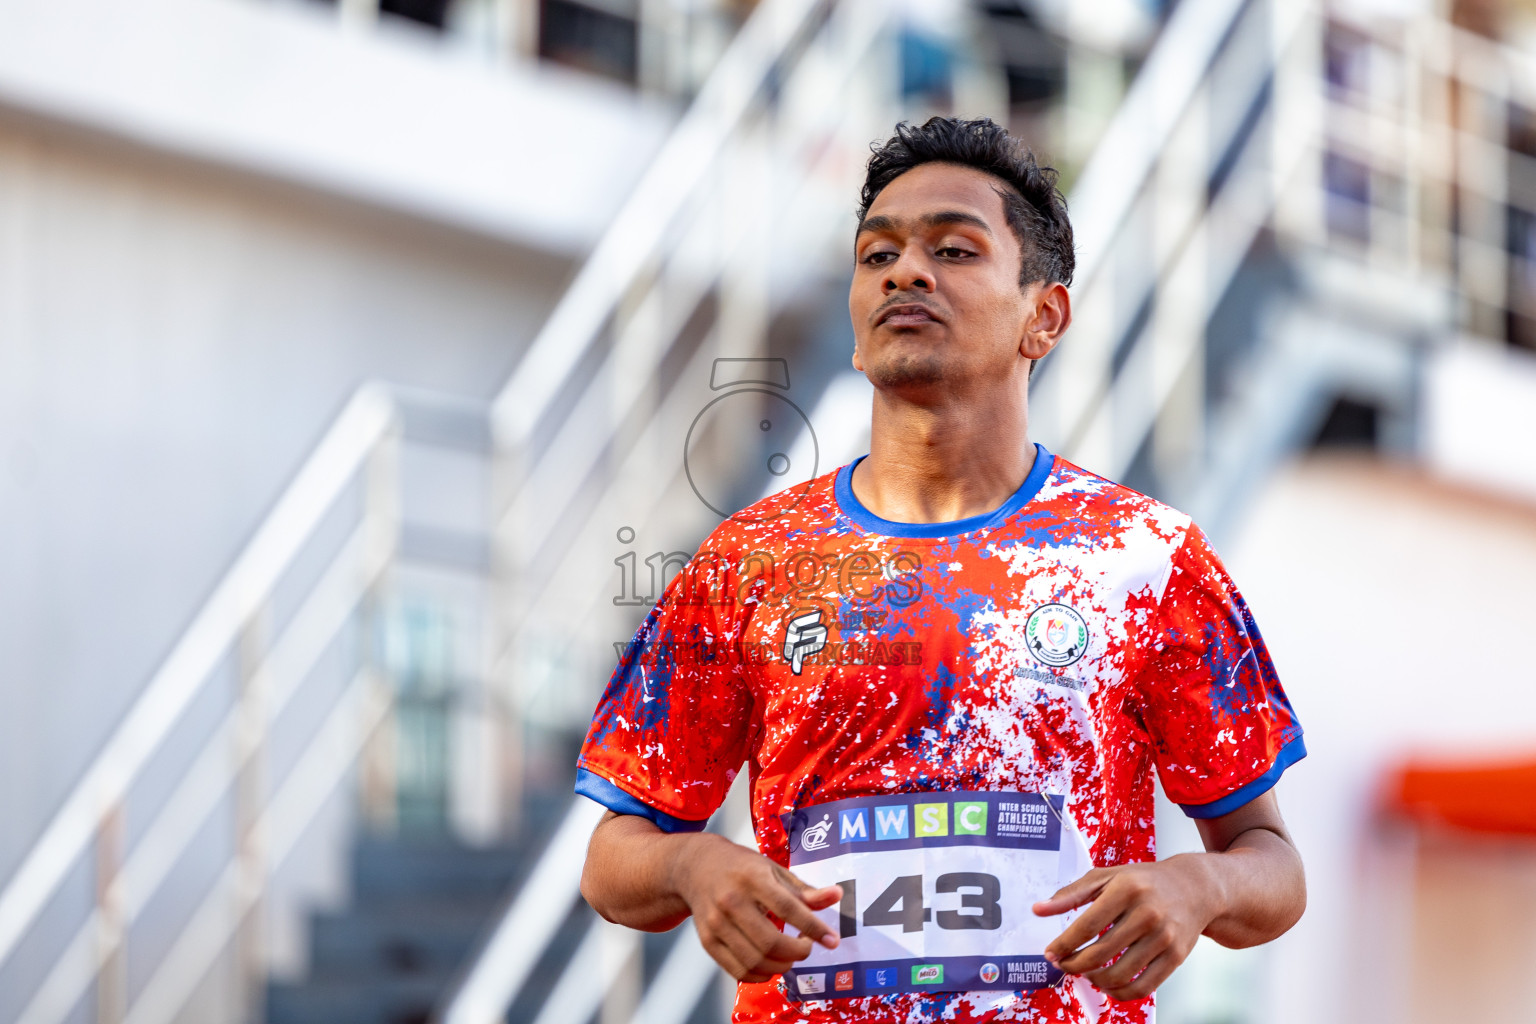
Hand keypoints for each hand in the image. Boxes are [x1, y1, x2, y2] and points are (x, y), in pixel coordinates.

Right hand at [671, 833, 842, 982]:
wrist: (696, 867)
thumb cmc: (741, 867)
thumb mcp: (774, 870)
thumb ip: (804, 890)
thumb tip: (837, 895)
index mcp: (752, 877)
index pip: (788, 908)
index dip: (813, 928)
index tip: (832, 940)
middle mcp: (731, 900)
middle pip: (770, 941)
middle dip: (797, 952)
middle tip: (807, 947)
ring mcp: (716, 922)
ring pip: (755, 960)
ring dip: (781, 966)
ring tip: (790, 956)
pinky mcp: (707, 940)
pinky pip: (738, 970)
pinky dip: (760, 975)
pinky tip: (771, 965)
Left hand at [1031, 855, 1219, 1000]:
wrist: (1194, 887)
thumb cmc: (1143, 881)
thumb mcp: (1106, 876)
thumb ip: (1071, 894)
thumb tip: (1038, 910)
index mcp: (1126, 889)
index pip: (1086, 925)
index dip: (1064, 944)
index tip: (1050, 953)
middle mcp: (1147, 913)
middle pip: (1101, 953)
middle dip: (1074, 965)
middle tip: (1064, 965)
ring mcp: (1164, 937)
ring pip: (1120, 974)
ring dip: (1094, 980)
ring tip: (1085, 973)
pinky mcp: (1176, 956)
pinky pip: (1143, 987)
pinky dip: (1120, 993)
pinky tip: (1108, 984)